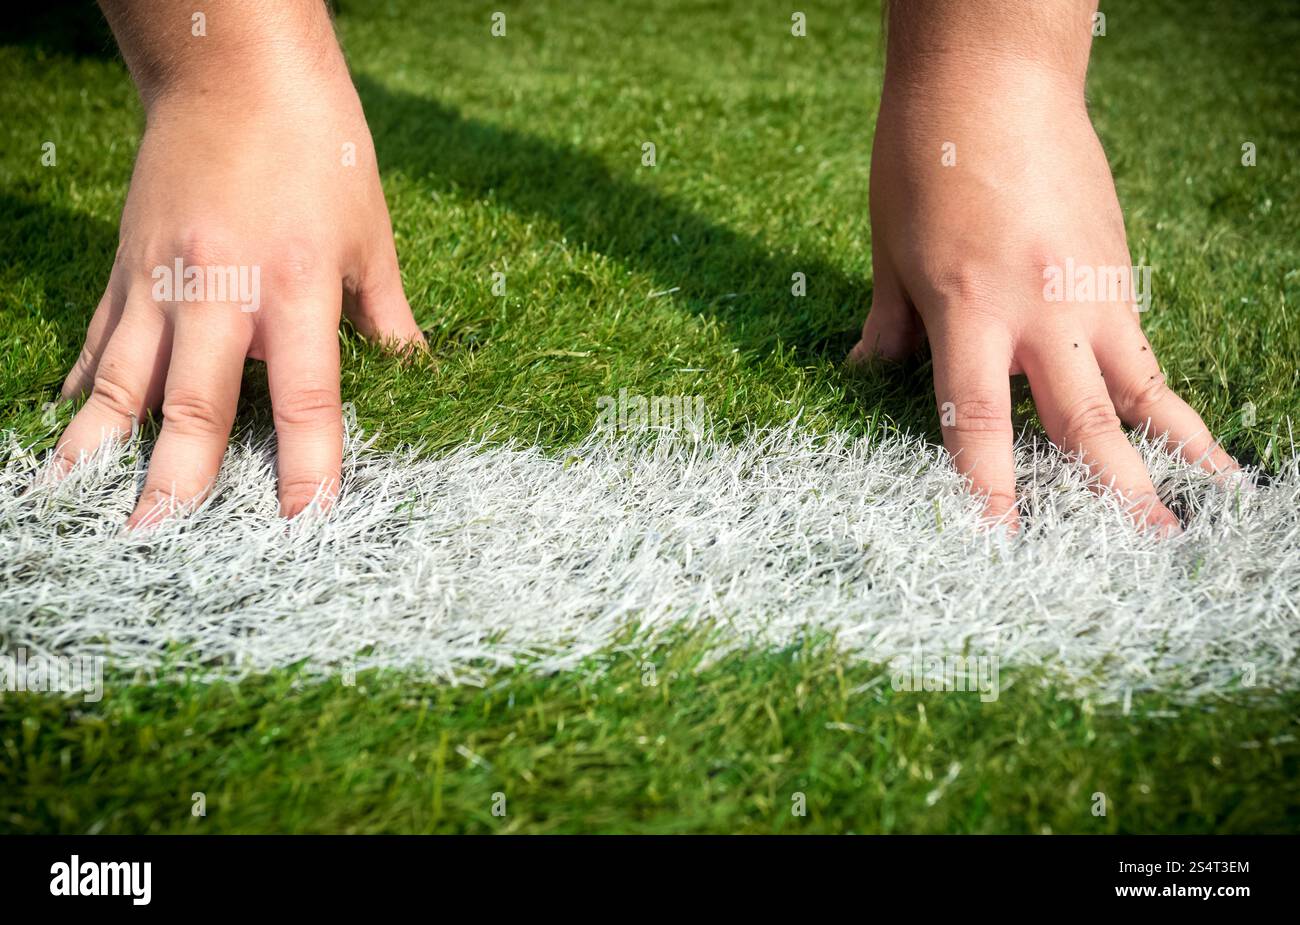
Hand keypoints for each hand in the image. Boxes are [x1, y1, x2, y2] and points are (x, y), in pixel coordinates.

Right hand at [55, 13, 421, 525]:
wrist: (235, 66)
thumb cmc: (321, 147)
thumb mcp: (372, 231)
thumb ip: (388, 314)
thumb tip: (416, 374)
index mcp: (299, 284)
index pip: (307, 395)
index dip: (309, 465)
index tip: (303, 525)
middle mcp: (224, 288)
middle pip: (198, 400)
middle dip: (179, 478)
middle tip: (158, 542)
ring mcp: (163, 278)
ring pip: (126, 377)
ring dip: (103, 446)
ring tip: (78, 505)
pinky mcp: (127, 263)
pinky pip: (100, 336)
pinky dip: (84, 386)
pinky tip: (68, 430)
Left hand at [851, 43, 1235, 531]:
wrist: (994, 73)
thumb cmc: (924, 155)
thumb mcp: (888, 248)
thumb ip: (888, 323)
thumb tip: (869, 373)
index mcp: (969, 309)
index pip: (977, 424)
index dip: (986, 491)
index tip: (997, 545)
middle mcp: (1039, 311)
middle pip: (1080, 422)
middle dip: (1111, 494)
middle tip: (1141, 554)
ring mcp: (1090, 291)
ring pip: (1138, 392)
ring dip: (1170, 457)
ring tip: (1200, 514)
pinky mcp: (1118, 270)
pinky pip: (1146, 351)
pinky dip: (1167, 400)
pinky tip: (1186, 436)